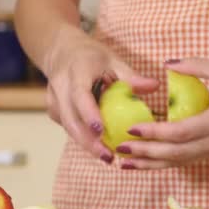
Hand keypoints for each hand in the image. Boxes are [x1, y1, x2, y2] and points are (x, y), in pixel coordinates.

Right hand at [43, 26, 158, 161]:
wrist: (61, 52)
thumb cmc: (91, 57)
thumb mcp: (112, 60)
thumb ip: (130, 76)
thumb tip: (154, 87)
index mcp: (76, 71)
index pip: (80, 95)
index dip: (89, 114)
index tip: (101, 130)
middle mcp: (60, 87)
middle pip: (70, 119)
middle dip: (88, 141)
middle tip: (108, 156)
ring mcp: (53, 100)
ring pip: (68, 127)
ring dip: (86, 143)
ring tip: (107, 157)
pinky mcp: (53, 110)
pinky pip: (68, 127)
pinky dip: (83, 137)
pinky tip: (99, 146)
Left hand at [116, 58, 208, 168]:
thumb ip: (194, 65)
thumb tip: (165, 64)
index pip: (180, 132)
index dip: (154, 133)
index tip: (131, 130)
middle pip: (175, 153)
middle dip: (145, 153)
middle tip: (119, 149)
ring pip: (178, 162)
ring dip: (150, 164)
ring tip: (125, 164)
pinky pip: (184, 160)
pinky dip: (163, 162)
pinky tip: (145, 162)